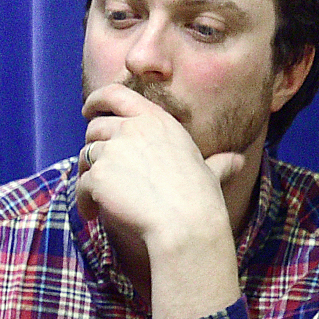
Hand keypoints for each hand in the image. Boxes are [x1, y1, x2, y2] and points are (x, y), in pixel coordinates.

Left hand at [76, 84, 242, 318]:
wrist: (185, 224)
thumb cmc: (201, 200)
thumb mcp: (211, 173)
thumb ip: (219, 163)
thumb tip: (237, 161)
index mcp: (156, 120)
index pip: (116, 94)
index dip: (96, 100)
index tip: (88, 110)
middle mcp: (132, 129)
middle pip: (95, 129)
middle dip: (93, 148)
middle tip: (98, 170)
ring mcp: (113, 151)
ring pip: (85, 157)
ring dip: (87, 176)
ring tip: (97, 199)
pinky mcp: (99, 176)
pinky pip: (81, 185)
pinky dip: (83, 201)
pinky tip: (92, 215)